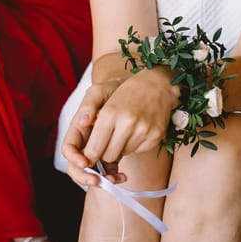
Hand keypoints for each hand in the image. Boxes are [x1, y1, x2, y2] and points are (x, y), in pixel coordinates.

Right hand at [61, 77, 123, 186]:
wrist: (129, 93)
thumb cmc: (111, 90)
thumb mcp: (100, 91)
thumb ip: (90, 104)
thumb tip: (83, 120)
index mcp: (77, 129)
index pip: (69, 148)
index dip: (74, 158)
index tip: (86, 163)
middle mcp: (84, 142)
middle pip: (76, 166)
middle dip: (84, 176)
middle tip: (98, 181)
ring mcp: (96, 150)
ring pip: (92, 172)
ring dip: (101, 180)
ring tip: (116, 180)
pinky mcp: (110, 155)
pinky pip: (107, 170)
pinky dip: (113, 176)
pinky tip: (123, 177)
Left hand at [62, 70, 177, 186]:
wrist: (159, 84)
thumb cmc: (126, 90)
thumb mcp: (101, 93)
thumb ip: (87, 110)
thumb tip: (81, 127)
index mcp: (111, 113)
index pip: (94, 150)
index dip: (89, 156)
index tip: (88, 156)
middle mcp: (128, 123)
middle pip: (108, 157)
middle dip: (104, 151)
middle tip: (107, 138)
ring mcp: (144, 131)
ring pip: (123, 155)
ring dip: (120, 147)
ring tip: (124, 129)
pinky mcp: (156, 137)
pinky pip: (137, 151)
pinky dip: (134, 144)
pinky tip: (137, 129)